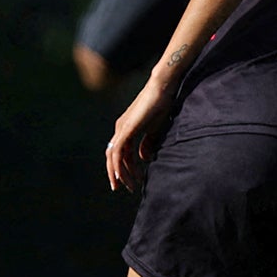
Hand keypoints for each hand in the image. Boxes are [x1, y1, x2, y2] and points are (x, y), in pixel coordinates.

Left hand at [105, 78, 173, 192]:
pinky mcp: (126, 129)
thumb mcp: (154, 129)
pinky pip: (118, 151)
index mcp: (126, 129)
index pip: (120, 152)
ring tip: (131, 185)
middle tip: (124, 188)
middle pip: (113, 156)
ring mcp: (121, 128)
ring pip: (114, 157)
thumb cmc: (161, 105)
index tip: (132, 181)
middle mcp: (120, 129)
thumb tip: (143, 158)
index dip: (124, 168)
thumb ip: (148, 143)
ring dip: (121, 173)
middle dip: (118, 174)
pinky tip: (126, 176)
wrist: (163, 88)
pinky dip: (120, 165)